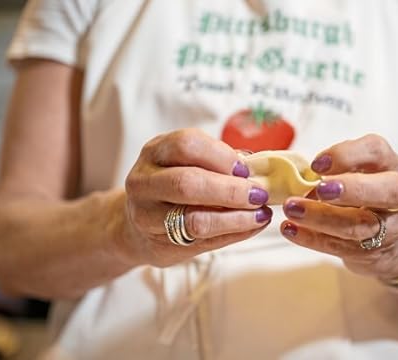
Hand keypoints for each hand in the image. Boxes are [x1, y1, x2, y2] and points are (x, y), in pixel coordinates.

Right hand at [119, 128, 271, 266]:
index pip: (186, 145)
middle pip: (187, 184)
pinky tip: (252, 226)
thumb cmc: (172, 188)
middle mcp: (144, 182)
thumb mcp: (186, 164)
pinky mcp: (159, 246)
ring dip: (236, 218)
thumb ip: (216, 162)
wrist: (137, 228)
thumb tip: (257, 167)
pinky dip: (234, 234)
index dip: (221, 156)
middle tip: (259, 194)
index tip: (246, 169)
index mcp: (155, 152)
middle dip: (230, 190)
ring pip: (195, 220)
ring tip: (260, 214)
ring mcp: (147, 217)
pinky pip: (202, 242)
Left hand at [280, 134, 397, 280]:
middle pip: (386, 191)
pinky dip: (311, 238)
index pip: (376, 150)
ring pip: (358, 225)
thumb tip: (300, 175)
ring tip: (292, 209)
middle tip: (320, 189)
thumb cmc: (363, 193)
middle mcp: (396, 195)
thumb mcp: (358, 171)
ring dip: (321, 217)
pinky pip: (339, 246)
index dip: (346, 155)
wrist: (389, 240)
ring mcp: (386, 227)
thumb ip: (335, 168)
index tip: (316, 164)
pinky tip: (290, 229)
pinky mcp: (369, 252)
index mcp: (388, 165)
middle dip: (351, 189)